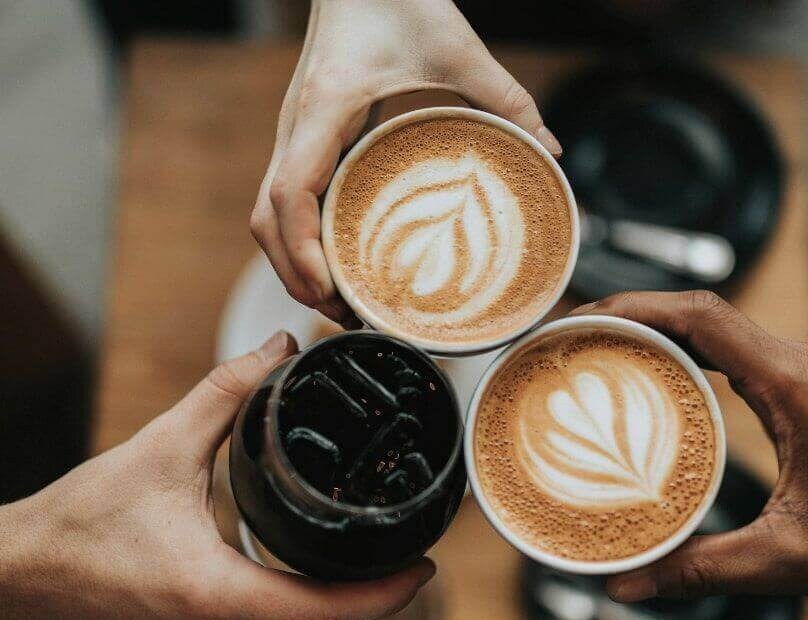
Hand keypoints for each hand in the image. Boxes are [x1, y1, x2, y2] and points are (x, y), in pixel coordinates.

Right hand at [0, 332, 434, 619]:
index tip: (425, 565)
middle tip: (416, 554)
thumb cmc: (82, 521)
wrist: (25, 570)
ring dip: (348, 607)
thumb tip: (279, 347)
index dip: (382, 595)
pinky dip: (313, 606)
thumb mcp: (161, 446)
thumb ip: (226, 393)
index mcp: (215, 592)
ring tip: (385, 559)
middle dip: (378, 601)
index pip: (320, 611)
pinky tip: (329, 573)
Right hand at [251, 0, 560, 322]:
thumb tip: (549, 150)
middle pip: (265, 221)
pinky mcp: (305, 137)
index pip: (288, 193)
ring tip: (341, 302)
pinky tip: (339, 261)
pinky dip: (302, 239)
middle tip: (346, 316)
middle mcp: (296, 127)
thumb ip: (507, 97)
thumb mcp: (457, 46)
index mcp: (324, 109)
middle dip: (296, 276)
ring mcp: (294, 134)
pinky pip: (287, 199)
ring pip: (267, 215)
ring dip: (294, 263)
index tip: (331, 289)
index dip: (301, 250)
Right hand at [570, 291, 807, 603]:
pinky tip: (644, 372)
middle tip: (572, 334)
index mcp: (794, 385)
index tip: (586, 318)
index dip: (638, 307)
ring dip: (652, 326)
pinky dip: (678, 349)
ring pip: (709, 324)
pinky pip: (723, 349)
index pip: (705, 317)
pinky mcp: (789, 386)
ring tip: (594, 345)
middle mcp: (793, 364)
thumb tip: (629, 581)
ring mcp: (792, 371)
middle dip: (630, 312)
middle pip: (698, 310)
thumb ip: (701, 568)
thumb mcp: (786, 557)